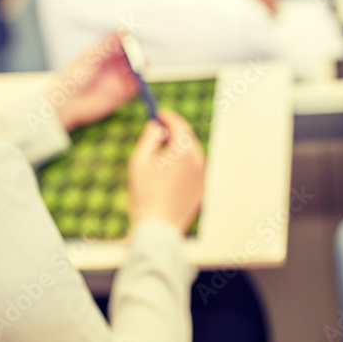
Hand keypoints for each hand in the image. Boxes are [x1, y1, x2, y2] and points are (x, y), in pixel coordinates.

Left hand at [51, 33, 137, 130]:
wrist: (67, 102)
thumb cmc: (74, 77)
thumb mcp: (90, 58)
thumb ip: (108, 45)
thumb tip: (124, 31)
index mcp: (104, 53)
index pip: (122, 42)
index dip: (129, 40)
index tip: (131, 40)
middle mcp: (113, 65)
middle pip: (132, 55)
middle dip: (137, 54)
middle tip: (138, 55)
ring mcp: (118, 79)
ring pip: (136, 70)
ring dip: (141, 67)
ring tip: (140, 68)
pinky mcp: (121, 94)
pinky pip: (135, 87)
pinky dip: (140, 83)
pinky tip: (138, 81)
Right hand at [128, 109, 204, 232]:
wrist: (159, 227)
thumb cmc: (145, 194)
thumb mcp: (139, 161)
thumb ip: (149, 138)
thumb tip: (156, 126)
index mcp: (184, 152)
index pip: (179, 125)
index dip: (168, 117)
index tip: (158, 114)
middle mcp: (198, 161)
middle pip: (187, 138)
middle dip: (174, 131)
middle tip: (160, 129)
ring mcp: (202, 175)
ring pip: (191, 153)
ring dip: (179, 148)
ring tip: (162, 151)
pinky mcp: (202, 188)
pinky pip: (194, 168)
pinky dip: (184, 163)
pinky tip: (169, 170)